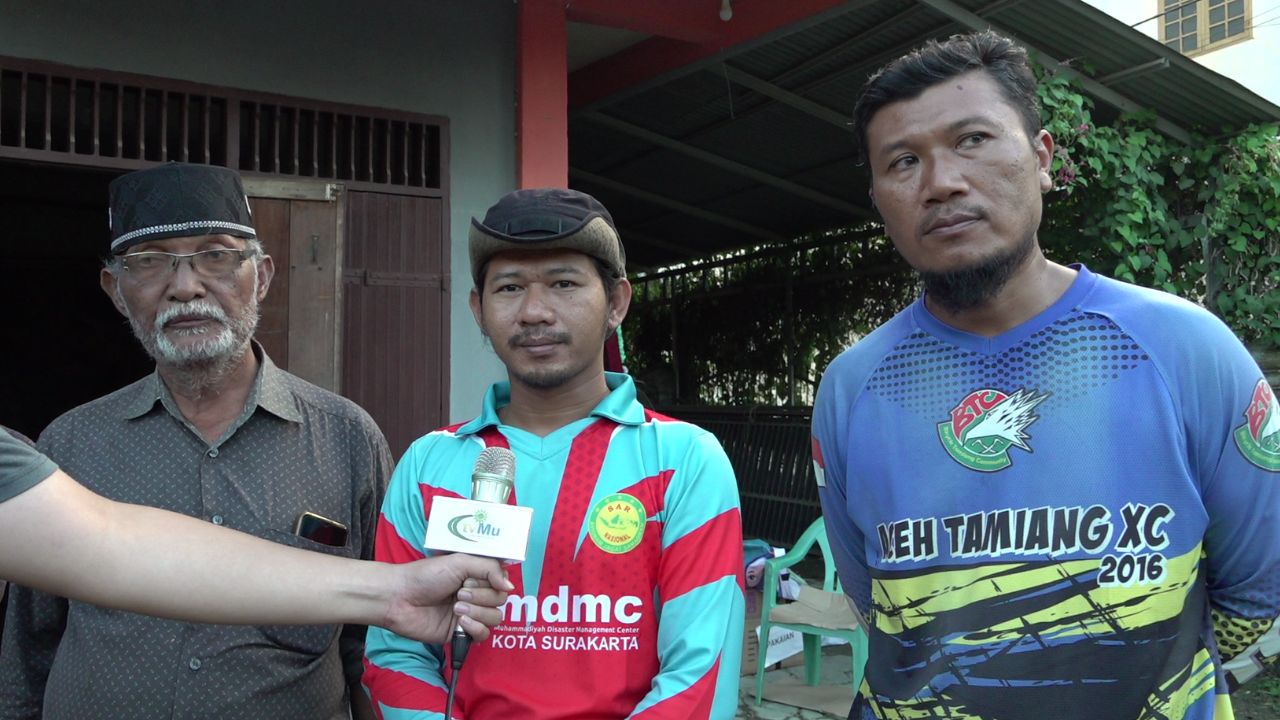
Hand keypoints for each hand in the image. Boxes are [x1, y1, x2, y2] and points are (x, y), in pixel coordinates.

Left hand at [383, 554, 511, 642]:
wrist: (399, 598)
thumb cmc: (425, 575)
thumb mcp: (459, 562)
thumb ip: (489, 569)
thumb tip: (510, 587)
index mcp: (476, 576)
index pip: (502, 581)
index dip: (494, 581)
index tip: (475, 578)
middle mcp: (476, 594)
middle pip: (501, 600)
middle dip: (482, 596)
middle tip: (460, 591)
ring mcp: (470, 614)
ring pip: (495, 618)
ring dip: (478, 611)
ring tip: (456, 607)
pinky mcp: (461, 633)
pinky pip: (483, 635)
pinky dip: (475, 628)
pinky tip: (461, 621)